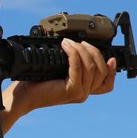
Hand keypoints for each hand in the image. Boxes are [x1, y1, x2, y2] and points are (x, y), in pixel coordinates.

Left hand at [0, 38, 116, 132]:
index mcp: (84, 90)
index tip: (111, 58)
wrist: (24, 95)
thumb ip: (72, 64)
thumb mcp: (59, 71)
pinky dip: (73, 54)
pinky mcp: (71, 91)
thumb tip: (79, 46)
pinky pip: (78, 68)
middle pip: (101, 71)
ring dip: (81, 50)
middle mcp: (84, 94)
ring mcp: (79, 94)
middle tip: (80, 43)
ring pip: (91, 68)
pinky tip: (66, 47)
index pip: (107, 85)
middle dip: (93, 52)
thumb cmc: (38, 81)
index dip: (112, 71)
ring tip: (69, 43)